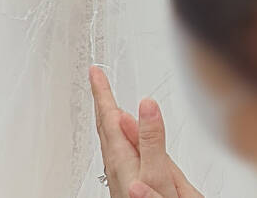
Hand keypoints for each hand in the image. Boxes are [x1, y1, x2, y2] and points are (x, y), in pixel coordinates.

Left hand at [90, 67, 201, 197]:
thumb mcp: (161, 175)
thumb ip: (151, 140)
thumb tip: (144, 105)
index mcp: (125, 161)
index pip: (110, 117)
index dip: (102, 91)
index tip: (95, 71)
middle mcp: (119, 171)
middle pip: (107, 129)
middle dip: (102, 101)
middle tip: (97, 79)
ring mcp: (122, 181)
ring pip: (111, 143)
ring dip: (108, 118)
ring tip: (107, 100)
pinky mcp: (128, 188)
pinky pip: (118, 155)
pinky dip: (118, 138)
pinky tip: (122, 134)